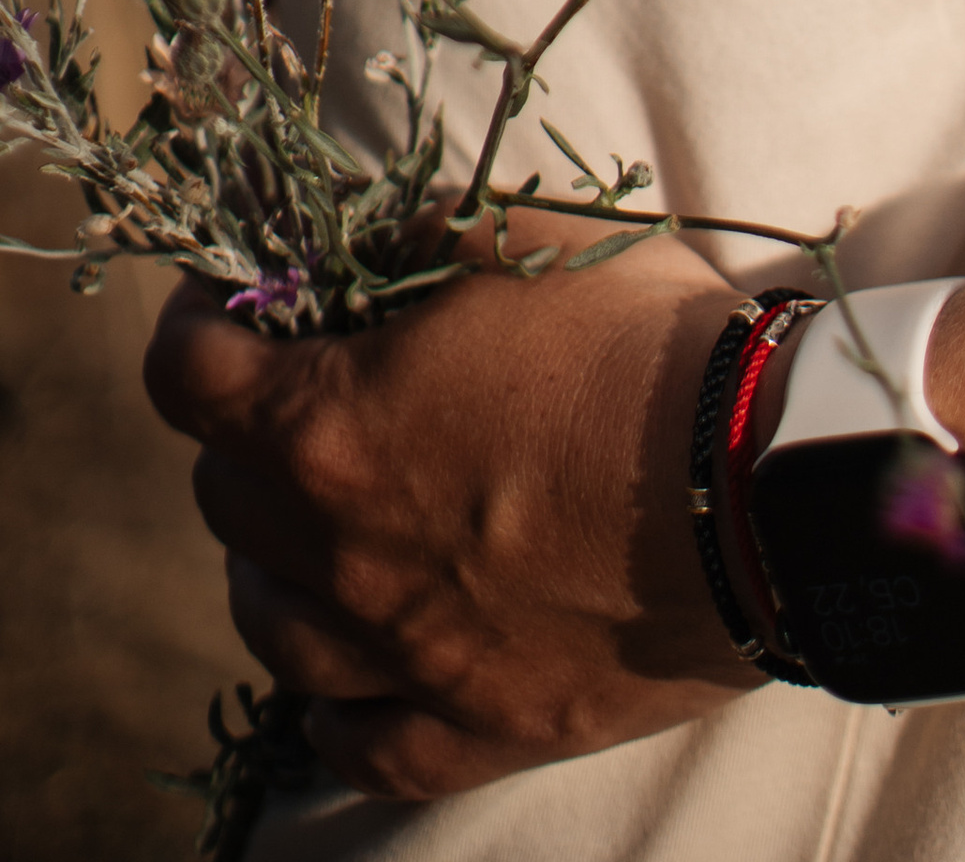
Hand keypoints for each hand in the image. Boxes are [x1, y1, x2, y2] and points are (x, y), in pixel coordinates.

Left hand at [144, 226, 756, 800]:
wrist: (765, 486)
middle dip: (246, 434)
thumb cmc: (651, 346)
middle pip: (223, 498)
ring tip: (321, 525)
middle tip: (307, 396)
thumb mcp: (535, 237)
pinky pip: (352, 741)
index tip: (231, 305)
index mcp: (335, 427)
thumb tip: (368, 234)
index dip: (200, 325)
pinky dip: (333, 702)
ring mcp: (400, 657)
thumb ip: (426, 232)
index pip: (189, 378)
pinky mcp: (470, 728)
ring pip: (267, 624)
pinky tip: (351, 668)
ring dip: (275, 561)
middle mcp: (340, 553)